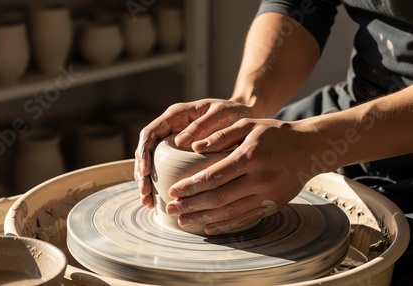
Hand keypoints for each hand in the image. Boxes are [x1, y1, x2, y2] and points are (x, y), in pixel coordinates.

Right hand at [133, 98, 252, 207]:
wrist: (245, 114)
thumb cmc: (234, 112)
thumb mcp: (221, 114)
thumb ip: (202, 125)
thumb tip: (181, 142)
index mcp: (176, 115)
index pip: (150, 133)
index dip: (144, 152)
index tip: (146, 172)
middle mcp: (171, 127)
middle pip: (146, 149)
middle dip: (142, 172)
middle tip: (145, 193)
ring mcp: (173, 140)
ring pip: (150, 160)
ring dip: (146, 181)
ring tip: (147, 201)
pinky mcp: (179, 152)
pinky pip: (162, 167)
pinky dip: (157, 182)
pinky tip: (157, 199)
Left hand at [163, 118, 316, 234]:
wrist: (310, 149)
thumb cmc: (275, 134)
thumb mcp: (249, 125)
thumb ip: (221, 135)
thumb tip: (193, 145)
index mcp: (250, 156)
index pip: (213, 176)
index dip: (191, 186)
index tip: (173, 191)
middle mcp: (259, 178)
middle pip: (218, 198)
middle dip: (191, 206)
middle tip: (171, 209)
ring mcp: (268, 195)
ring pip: (230, 212)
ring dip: (204, 219)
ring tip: (184, 221)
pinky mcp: (274, 205)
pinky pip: (246, 219)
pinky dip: (226, 225)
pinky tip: (209, 228)